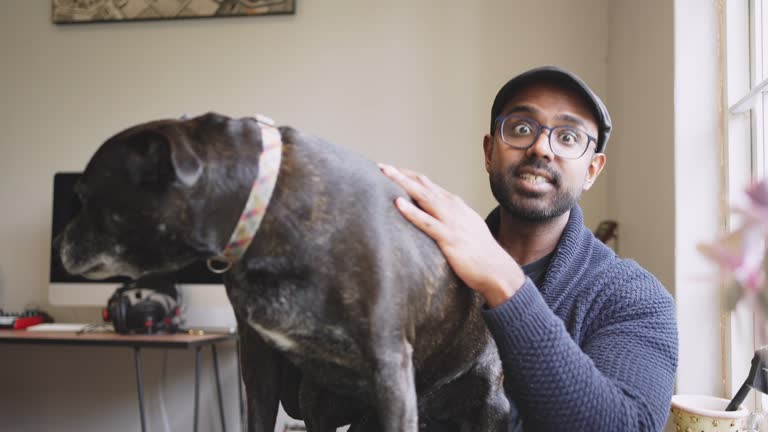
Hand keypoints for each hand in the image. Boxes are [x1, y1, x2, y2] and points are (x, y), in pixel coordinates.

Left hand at [379, 164, 525, 306]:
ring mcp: (451, 222)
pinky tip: (397, 202)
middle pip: (423, 185)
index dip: (408, 176)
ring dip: (402, 183)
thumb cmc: (479, 252)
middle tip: (380, 165)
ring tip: (384, 173)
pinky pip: (426, 222)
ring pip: (423, 197)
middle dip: (401, 174)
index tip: (391, 170)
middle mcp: (453, 208)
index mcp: (455, 205)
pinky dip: (412, 211)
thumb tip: (433, 216)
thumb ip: (449, 219)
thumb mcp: (465, 227)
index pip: (428, 185)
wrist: (497, 270)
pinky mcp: (449, 238)